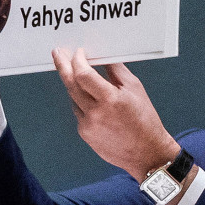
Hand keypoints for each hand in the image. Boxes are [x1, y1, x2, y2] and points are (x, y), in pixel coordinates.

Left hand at [52, 48, 179, 180]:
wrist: (146, 153)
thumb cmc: (145, 120)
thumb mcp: (135, 89)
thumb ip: (116, 70)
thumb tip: (102, 56)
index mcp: (111, 100)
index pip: (83, 75)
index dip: (77, 60)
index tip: (78, 52)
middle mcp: (96, 113)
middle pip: (70, 84)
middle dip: (63, 65)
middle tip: (58, 53)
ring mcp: (88, 126)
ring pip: (72, 97)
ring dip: (73, 83)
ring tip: (75, 72)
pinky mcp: (85, 134)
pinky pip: (78, 111)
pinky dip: (81, 101)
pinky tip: (89, 98)